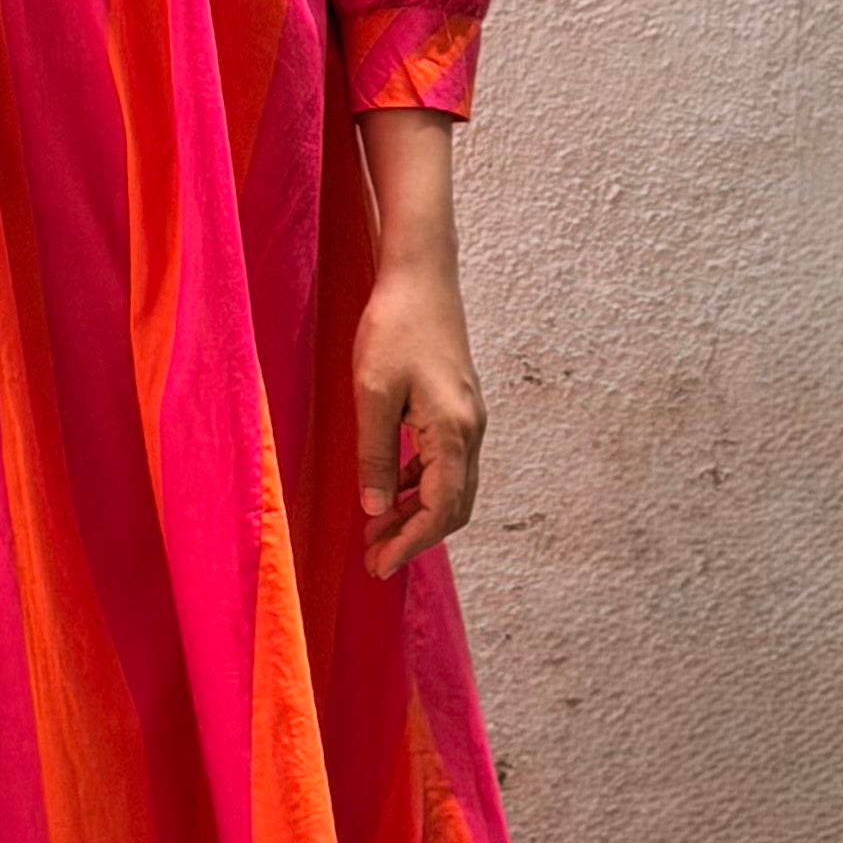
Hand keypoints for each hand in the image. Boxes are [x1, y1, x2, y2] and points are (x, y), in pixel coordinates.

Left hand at [353, 247, 484, 575]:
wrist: (421, 276)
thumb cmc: (394, 328)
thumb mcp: (371, 393)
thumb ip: (376, 454)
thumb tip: (376, 509)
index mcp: (453, 433)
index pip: (441, 511)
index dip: (410, 544)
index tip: (378, 566)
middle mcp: (471, 431)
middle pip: (454, 507)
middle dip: (416, 538)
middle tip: (375, 560)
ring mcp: (468, 419)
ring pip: (452, 487)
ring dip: (417, 514)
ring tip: (376, 531)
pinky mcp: (457, 407)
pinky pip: (446, 463)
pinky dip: (421, 486)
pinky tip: (390, 489)